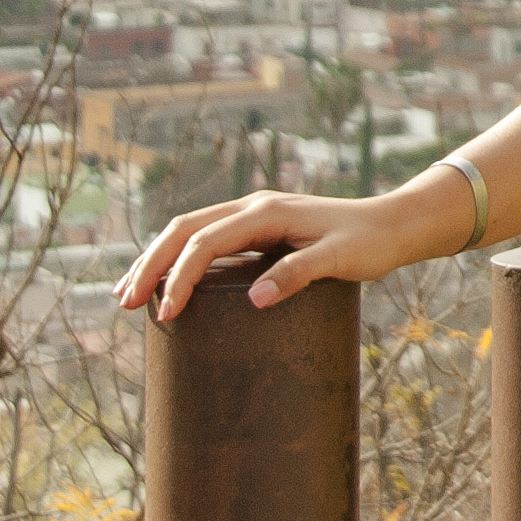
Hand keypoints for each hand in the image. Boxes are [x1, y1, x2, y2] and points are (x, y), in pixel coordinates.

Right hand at [115, 173, 470, 321]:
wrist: (395, 224)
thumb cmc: (371, 242)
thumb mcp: (340, 259)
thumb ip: (299, 274)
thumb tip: (255, 299)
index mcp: (266, 212)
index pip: (205, 242)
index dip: (180, 276)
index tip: (167, 313)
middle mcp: (254, 207)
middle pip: (184, 231)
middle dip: (151, 265)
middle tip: (125, 304)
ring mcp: (255, 215)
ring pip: (190, 231)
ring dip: (158, 260)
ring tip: (130, 295)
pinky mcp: (260, 229)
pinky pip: (207, 239)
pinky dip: (180, 258)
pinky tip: (168, 282)